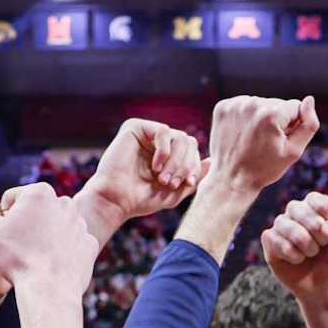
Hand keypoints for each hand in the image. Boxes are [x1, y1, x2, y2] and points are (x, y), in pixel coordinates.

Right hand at [0, 183, 99, 300]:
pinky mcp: (89, 243)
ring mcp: (80, 223)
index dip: (2, 218)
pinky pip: (69, 243)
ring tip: (35, 257)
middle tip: (19, 247)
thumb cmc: (16, 258)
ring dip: (43, 237)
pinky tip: (52, 264)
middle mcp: (64, 202)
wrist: (50, 289)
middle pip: (34, 211)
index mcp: (40, 192)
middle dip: (25, 224)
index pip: (12, 199)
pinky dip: (61, 251)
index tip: (5, 236)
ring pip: (53, 226)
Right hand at [82, 120, 208, 227]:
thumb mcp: (175, 192)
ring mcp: (146, 133)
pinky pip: (164, 131)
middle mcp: (157, 142)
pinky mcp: (135, 127)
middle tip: (172, 184)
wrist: (116, 200)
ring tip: (163, 179)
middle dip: (185, 165)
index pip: (192, 151)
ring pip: (180, 137)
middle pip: (189, 142)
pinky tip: (155, 167)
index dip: (194, 167)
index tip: (188, 184)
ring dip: (175, 161)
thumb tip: (212, 160)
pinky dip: (164, 151)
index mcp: (166, 154)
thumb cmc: (141, 199)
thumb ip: (193, 177)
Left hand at [202, 95, 319, 199]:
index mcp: (271, 114)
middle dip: (277, 120)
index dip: (293, 125)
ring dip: (261, 118)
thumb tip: (309, 100)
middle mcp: (252, 104)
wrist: (230, 180)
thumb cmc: (264, 169)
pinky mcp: (222, 107)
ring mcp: (234, 105)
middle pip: (277, 103)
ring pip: (261, 103)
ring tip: (254, 139)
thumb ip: (308, 125)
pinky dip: (246, 117)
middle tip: (266, 142)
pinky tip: (243, 133)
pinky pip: (244, 104)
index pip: (295, 106)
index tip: (280, 141)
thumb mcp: (293, 152)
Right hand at [261, 192, 327, 301]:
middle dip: (319, 238)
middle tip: (322, 247)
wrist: (322, 283)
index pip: (322, 203)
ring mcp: (280, 223)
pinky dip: (293, 256)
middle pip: (305, 214)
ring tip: (311, 254)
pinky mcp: (268, 239)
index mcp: (316, 203)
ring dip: (307, 248)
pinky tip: (297, 259)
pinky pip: (277, 242)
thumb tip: (325, 228)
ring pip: (290, 229)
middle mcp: (296, 209)